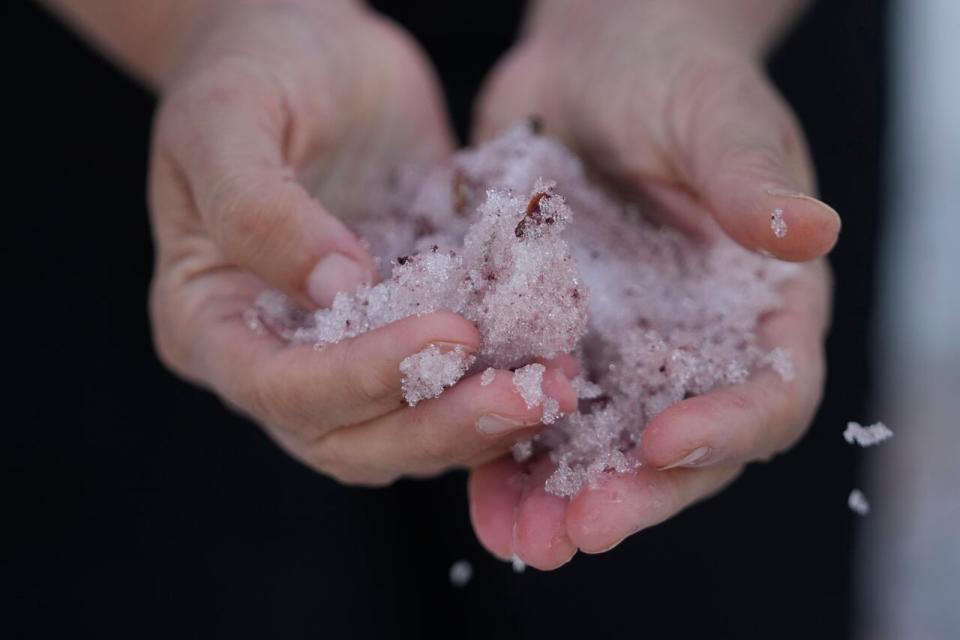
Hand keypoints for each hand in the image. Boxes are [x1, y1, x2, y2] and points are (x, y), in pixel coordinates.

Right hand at [149, 1, 576, 484]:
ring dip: (479, 425)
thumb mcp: (231, 117)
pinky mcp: (401, 335)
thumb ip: (260, 209)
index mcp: (208, 321)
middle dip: (438, 426)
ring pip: (401, 436)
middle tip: (527, 395)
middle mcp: (274, 357)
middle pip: (347, 439)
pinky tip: (552, 366)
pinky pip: (445, 392)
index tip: (450, 333)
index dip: (362, 377)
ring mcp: (340, 355)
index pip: (280, 387)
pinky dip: (495, 390)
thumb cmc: (254, 69)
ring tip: (554, 388)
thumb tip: (335, 291)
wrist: (315, 53)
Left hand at [468, 0, 833, 567]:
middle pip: (678, 450)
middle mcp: (693, 347)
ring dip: (557, 499)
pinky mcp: (551, 340)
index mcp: (760, 311)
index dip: (726, 430)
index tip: (665, 444)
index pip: (769, 394)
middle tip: (576, 531)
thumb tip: (809, 234)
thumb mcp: (715, 120)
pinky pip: (530, 409)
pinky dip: (501, 452)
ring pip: (598, 447)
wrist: (592, 61)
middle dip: (630, 494)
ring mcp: (619, 351)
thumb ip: (751, 182)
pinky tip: (469, 485)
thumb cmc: (675, 75)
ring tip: (516, 539)